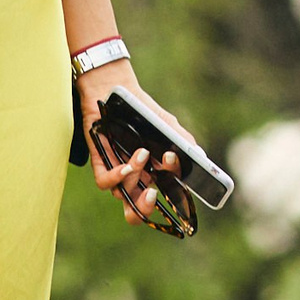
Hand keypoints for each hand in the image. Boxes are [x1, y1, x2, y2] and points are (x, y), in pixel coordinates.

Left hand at [77, 60, 194, 225]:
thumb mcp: (166, 123)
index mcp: (154, 172)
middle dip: (145, 209)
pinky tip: (127, 165)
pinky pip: (104, 182)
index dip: (172, 194)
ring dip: (135, 177)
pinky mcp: (100, 162)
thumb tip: (199, 157)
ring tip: (142, 152)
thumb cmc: (142, 109)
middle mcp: (135, 177)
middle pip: (138, 210)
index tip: (176, 173)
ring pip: (123, 194)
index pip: (165, 195)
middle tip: (153, 194)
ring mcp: (116, 170)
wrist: (115, 89)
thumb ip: (182, 140)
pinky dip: (116, 177)